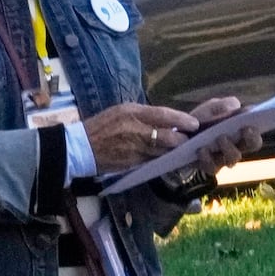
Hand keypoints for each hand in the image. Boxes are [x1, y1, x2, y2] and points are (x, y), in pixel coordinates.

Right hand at [81, 102, 200, 173]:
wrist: (80, 148)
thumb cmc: (101, 127)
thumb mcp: (121, 112)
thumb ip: (142, 115)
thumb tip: (164, 121)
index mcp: (133, 112)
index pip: (164, 115)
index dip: (182, 120)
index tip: (194, 124)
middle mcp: (136, 130)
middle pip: (168, 137)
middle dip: (181, 140)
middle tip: (190, 140)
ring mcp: (134, 149)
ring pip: (162, 152)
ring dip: (173, 152)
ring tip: (181, 150)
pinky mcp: (131, 163)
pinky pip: (151, 161)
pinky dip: (160, 160)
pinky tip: (166, 158)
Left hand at [187, 93, 261, 177]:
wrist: (179, 135)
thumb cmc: (202, 120)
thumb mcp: (212, 108)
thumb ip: (223, 105)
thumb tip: (235, 107)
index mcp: (241, 133)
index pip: (256, 135)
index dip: (256, 131)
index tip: (250, 124)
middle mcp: (236, 147)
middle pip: (250, 147)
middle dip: (249, 139)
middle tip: (242, 130)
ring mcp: (223, 159)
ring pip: (233, 159)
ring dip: (229, 148)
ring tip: (220, 137)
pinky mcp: (209, 167)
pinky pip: (212, 167)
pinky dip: (208, 158)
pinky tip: (202, 149)